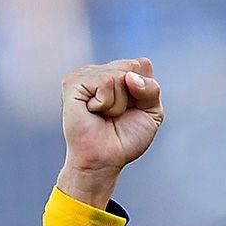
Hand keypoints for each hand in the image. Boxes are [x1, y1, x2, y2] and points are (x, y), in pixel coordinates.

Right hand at [56, 58, 163, 208]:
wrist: (106, 159)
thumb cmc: (126, 138)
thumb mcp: (152, 113)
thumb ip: (151, 88)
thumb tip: (130, 75)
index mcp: (118, 73)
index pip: (142, 65)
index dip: (145, 91)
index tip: (134, 109)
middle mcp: (101, 71)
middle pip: (133, 67)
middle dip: (134, 96)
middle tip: (118, 114)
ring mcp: (85, 75)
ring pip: (119, 76)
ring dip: (119, 103)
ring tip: (105, 115)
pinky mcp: (73, 83)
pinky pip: (105, 82)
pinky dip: (106, 103)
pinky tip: (94, 112)